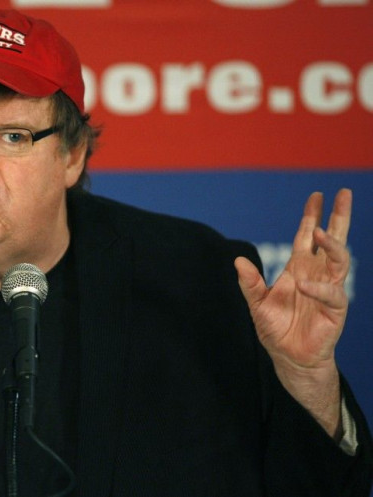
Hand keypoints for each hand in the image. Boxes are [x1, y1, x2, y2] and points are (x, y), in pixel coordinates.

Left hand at [234, 189, 351, 437]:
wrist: (289, 358)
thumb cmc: (275, 329)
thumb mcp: (257, 303)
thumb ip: (249, 283)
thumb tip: (237, 260)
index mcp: (299, 268)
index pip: (306, 237)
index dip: (311, 216)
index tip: (316, 196)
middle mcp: (317, 274)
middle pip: (331, 240)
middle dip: (338, 217)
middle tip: (344, 193)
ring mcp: (328, 289)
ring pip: (339, 259)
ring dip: (332, 244)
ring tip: (322, 230)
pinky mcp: (335, 309)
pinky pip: (331, 293)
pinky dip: (319, 287)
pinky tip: (305, 284)